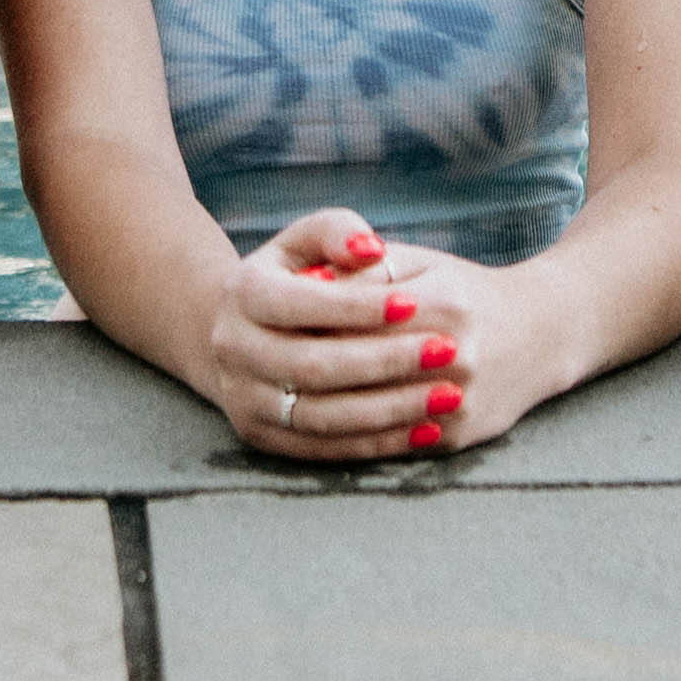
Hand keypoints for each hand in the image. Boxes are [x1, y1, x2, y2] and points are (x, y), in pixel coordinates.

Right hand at [205, 209, 487, 463]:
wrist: (241, 333)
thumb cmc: (294, 276)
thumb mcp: (306, 240)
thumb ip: (337, 231)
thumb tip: (371, 249)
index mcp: (243, 293)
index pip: (302, 303)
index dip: (357, 306)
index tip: (414, 301)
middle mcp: (233, 349)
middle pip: (313, 366)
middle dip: (385, 361)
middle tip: (447, 350)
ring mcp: (243, 399)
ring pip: (322, 416)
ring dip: (390, 410)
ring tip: (447, 395)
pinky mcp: (261, 437)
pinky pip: (325, 449)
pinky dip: (378, 442)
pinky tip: (426, 428)